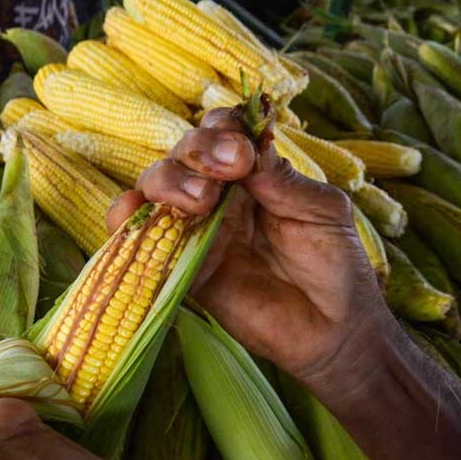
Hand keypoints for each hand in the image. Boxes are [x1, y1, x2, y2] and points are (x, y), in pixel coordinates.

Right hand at [106, 109, 390, 387]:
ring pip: (158, 185)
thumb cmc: (335, 265)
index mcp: (253, 173)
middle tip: (230, 170)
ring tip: (201, 201)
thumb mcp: (321, 211)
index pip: (222, 131)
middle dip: (199, 151)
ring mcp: (197, 229)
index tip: (244, 152)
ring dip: (169, 181)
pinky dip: (124, 219)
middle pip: (184, 152)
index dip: (223, 129)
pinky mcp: (182, 267)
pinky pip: (141, 239)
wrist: (333, 330)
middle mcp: (219, 194)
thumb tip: (248, 147)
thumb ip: (282, 180)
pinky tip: (130, 210)